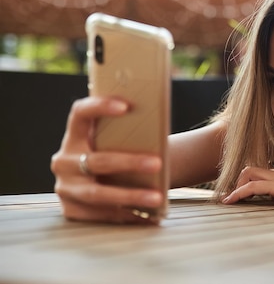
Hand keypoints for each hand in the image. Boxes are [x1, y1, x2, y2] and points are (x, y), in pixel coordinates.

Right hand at [50, 97, 163, 223]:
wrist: (100, 182)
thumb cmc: (115, 154)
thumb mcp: (114, 142)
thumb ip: (127, 135)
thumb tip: (161, 137)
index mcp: (74, 136)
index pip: (80, 113)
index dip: (99, 106)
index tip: (126, 105)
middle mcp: (64, 161)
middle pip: (97, 161)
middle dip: (129, 163)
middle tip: (157, 163)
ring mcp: (65, 187)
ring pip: (97, 193)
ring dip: (130, 196)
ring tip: (157, 198)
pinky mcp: (71, 209)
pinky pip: (99, 214)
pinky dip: (126, 215)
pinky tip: (147, 217)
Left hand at [221, 165, 273, 208]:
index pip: (263, 173)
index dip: (249, 182)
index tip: (241, 194)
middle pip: (252, 169)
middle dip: (238, 182)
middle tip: (231, 196)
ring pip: (248, 173)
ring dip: (235, 186)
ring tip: (228, 200)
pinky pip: (252, 186)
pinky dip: (239, 193)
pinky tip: (232, 201)